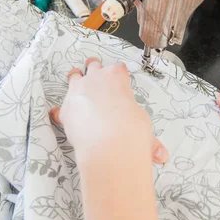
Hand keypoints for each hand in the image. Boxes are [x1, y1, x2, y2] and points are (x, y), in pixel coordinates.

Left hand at [49, 58, 168, 163]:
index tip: (119, 83)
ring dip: (75, 80)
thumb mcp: (144, 126)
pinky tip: (63, 116)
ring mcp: (77, 91)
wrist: (109, 144)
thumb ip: (147, 136)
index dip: (119, 76)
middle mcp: (95, 79)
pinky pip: (60, 106)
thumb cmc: (130, 129)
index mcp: (117, 76)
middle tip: (95, 76)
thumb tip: (158, 153)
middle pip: (93, 66)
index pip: (118, 68)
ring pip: (73, 76)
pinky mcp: (65, 108)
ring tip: (77, 84)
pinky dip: (62, 111)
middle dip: (94, 69)